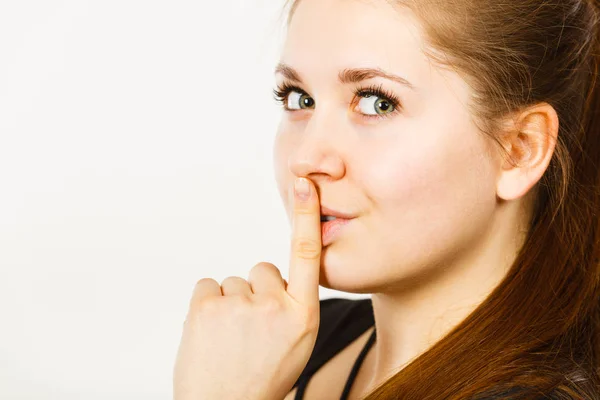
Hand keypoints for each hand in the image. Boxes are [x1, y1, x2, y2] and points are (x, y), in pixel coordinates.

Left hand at [173, 177, 321, 399]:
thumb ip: (293, 306)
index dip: (306, 216)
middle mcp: (274, 305)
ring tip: (229, 339)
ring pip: (233, 282)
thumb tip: (274, 279)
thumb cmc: (262, 376)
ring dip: (230, 303)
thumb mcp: (297, 343)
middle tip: (249, 329)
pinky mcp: (206, 305)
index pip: (307, 255)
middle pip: (262, 270)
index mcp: (303, 315)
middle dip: (255, 292)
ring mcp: (239, 304)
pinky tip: (211, 332)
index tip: (305, 184)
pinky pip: (208, 286)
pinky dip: (207, 304)